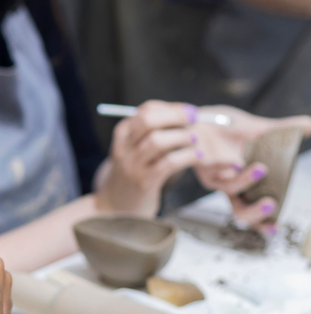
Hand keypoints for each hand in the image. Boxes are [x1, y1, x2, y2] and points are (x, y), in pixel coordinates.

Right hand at [94, 100, 198, 215]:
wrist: (116, 207)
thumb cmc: (134, 173)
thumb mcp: (135, 149)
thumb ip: (153, 133)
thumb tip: (185, 115)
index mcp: (123, 133)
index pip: (146, 110)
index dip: (171, 107)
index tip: (189, 111)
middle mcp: (124, 146)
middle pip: (147, 120)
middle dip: (175, 115)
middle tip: (195, 118)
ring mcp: (132, 164)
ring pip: (156, 141)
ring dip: (181, 137)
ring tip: (196, 139)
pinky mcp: (144, 182)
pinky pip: (168, 163)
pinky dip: (187, 156)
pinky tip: (198, 156)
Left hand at [193, 106, 310, 227]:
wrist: (197, 114)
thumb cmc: (226, 128)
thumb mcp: (260, 129)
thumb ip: (286, 128)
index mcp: (241, 183)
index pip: (252, 211)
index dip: (263, 223)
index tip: (276, 228)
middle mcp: (225, 183)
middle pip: (239, 211)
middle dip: (256, 211)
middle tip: (272, 203)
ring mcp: (211, 174)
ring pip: (229, 187)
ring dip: (246, 181)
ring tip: (260, 168)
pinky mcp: (198, 161)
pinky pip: (210, 169)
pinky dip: (223, 166)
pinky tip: (234, 162)